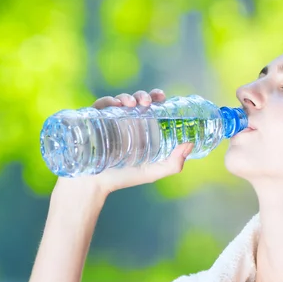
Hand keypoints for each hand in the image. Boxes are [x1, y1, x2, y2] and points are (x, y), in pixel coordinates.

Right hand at [53, 89, 193, 197]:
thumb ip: (173, 164)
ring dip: (127, 97)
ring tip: (133, 104)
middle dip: (143, 96)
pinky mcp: (92, 122)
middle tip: (148, 102)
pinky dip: (108, 101)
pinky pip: (99, 106)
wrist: (93, 185)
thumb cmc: (122, 178)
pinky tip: (115, 105)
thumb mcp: (152, 172)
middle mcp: (124, 121)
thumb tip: (190, 145)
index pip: (149, 106)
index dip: (156, 97)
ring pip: (118, 100)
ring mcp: (108, 120)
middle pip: (136, 100)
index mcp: (139, 128)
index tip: (162, 97)